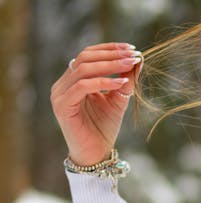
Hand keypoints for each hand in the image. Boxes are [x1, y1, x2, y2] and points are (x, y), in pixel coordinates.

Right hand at [50, 43, 141, 165]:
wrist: (95, 154)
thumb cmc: (104, 128)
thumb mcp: (118, 99)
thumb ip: (126, 80)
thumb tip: (138, 59)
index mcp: (73, 80)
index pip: (88, 54)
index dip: (109, 49)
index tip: (131, 48)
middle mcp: (63, 85)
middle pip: (85, 58)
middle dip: (112, 55)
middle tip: (133, 54)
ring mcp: (60, 95)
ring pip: (83, 69)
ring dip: (110, 65)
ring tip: (130, 64)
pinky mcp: (62, 106)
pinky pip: (82, 87)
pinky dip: (103, 82)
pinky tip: (121, 82)